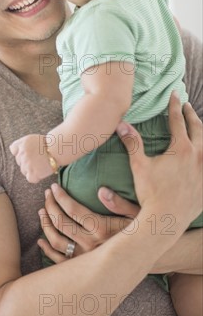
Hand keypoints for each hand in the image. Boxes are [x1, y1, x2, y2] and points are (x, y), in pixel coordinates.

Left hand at [10, 134, 52, 182]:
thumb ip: (20, 143)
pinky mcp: (33, 173)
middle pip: (19, 162)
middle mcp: (22, 154)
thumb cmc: (47, 144)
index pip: (14, 150)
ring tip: (40, 164)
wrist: (57, 149)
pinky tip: (41, 171)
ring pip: (24, 171)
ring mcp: (27, 164)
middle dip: (26, 161)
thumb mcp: (30, 138)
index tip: (29, 153)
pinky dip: (35, 177)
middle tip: (37, 159)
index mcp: (22, 144)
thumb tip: (12, 149)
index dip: (21, 152)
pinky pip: (30, 178)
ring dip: (31, 169)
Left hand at [37, 184, 139, 262]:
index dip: (60, 197)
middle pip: (61, 223)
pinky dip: (47, 250)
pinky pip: (59, 261)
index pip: (73, 210)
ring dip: (46, 225)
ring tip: (42, 211)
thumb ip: (119, 203)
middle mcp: (91, 245)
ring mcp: (85, 259)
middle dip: (50, 206)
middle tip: (47, 194)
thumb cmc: (143, 233)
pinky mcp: (82, 269)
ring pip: (56, 241)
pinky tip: (41, 240)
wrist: (148, 260)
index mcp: (103, 229)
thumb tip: (101, 190)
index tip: (54, 186)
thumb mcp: (137, 215)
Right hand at [116, 93, 201, 228]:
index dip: (174, 106)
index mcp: (181, 148)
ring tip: (199, 127)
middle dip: (191, 115)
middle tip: (187, 106)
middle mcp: (197, 156)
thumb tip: (121, 124)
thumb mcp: (139, 166)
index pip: (177, 121)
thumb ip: (132, 142)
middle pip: (198, 129)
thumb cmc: (151, 193)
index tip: (173, 95)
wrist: (166, 220)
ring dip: (202, 132)